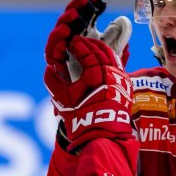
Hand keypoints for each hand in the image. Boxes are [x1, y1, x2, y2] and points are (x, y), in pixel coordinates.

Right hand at [44, 35, 132, 150]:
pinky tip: (103, 60)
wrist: (102, 134)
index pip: (86, 51)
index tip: (71, 42)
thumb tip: (49, 68)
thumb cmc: (81, 116)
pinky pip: (118, 65)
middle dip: (89, 44)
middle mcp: (111, 71)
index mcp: (95, 72)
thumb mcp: (63, 99)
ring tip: (91, 48)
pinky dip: (110, 58)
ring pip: (112, 56)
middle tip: (80, 42)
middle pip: (101, 50)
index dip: (78, 45)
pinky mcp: (126, 85)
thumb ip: (53, 81)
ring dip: (101, 49)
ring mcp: (120, 77)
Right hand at [48, 0, 131, 80]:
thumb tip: (123, 20)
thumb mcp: (115, 51)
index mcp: (86, 32)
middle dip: (76, 7)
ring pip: (59, 31)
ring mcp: (64, 50)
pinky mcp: (57, 63)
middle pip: (70, 19)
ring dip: (65, 20)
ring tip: (75, 15)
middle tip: (84, 2)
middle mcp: (73, 38)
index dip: (88, 3)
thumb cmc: (105, 72)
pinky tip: (66, 31)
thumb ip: (119, 36)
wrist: (98, 95)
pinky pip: (52, 50)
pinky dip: (57, 39)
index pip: (85, 13)